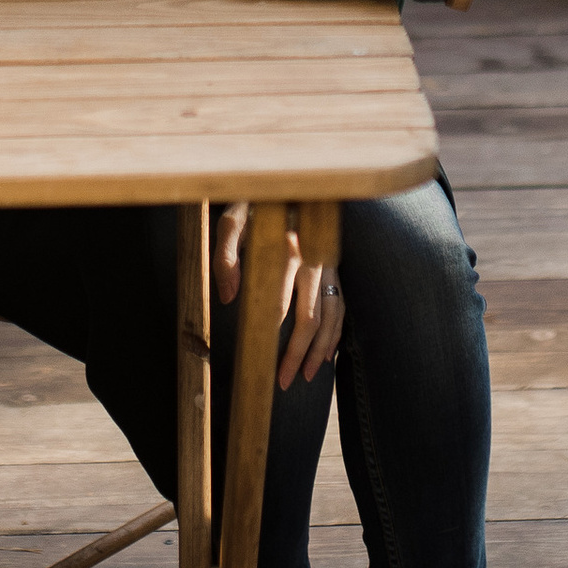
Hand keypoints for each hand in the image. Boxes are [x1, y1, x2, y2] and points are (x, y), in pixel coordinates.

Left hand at [214, 204, 344, 387]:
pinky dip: (336, 333)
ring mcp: (327, 265)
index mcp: (286, 251)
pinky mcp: (333, 268)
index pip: (280, 306)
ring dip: (320, 349)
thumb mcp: (230, 222)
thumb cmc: (253, 205)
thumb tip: (228, 297)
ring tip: (307, 376)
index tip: (262, 365)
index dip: (273, 339)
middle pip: (309, 318)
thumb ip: (226, 257)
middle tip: (284, 383)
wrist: (285, 184)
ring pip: (331, 315)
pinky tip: (327, 353)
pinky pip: (342, 305)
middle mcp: (312, 260)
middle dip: (298, 354)